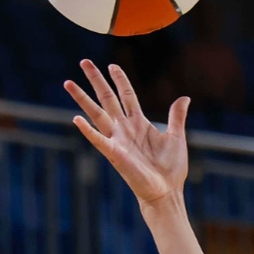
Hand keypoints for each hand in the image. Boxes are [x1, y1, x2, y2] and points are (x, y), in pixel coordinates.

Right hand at [66, 59, 190, 207]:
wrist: (167, 191)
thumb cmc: (171, 168)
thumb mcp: (176, 137)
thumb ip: (176, 117)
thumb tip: (184, 98)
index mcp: (139, 123)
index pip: (126, 96)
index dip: (120, 80)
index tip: (112, 65)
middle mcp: (125, 129)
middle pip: (107, 99)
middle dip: (96, 80)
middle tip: (84, 62)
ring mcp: (118, 140)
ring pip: (96, 114)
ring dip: (82, 99)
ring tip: (68, 82)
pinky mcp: (115, 154)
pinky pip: (98, 140)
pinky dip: (87, 130)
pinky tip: (76, 119)